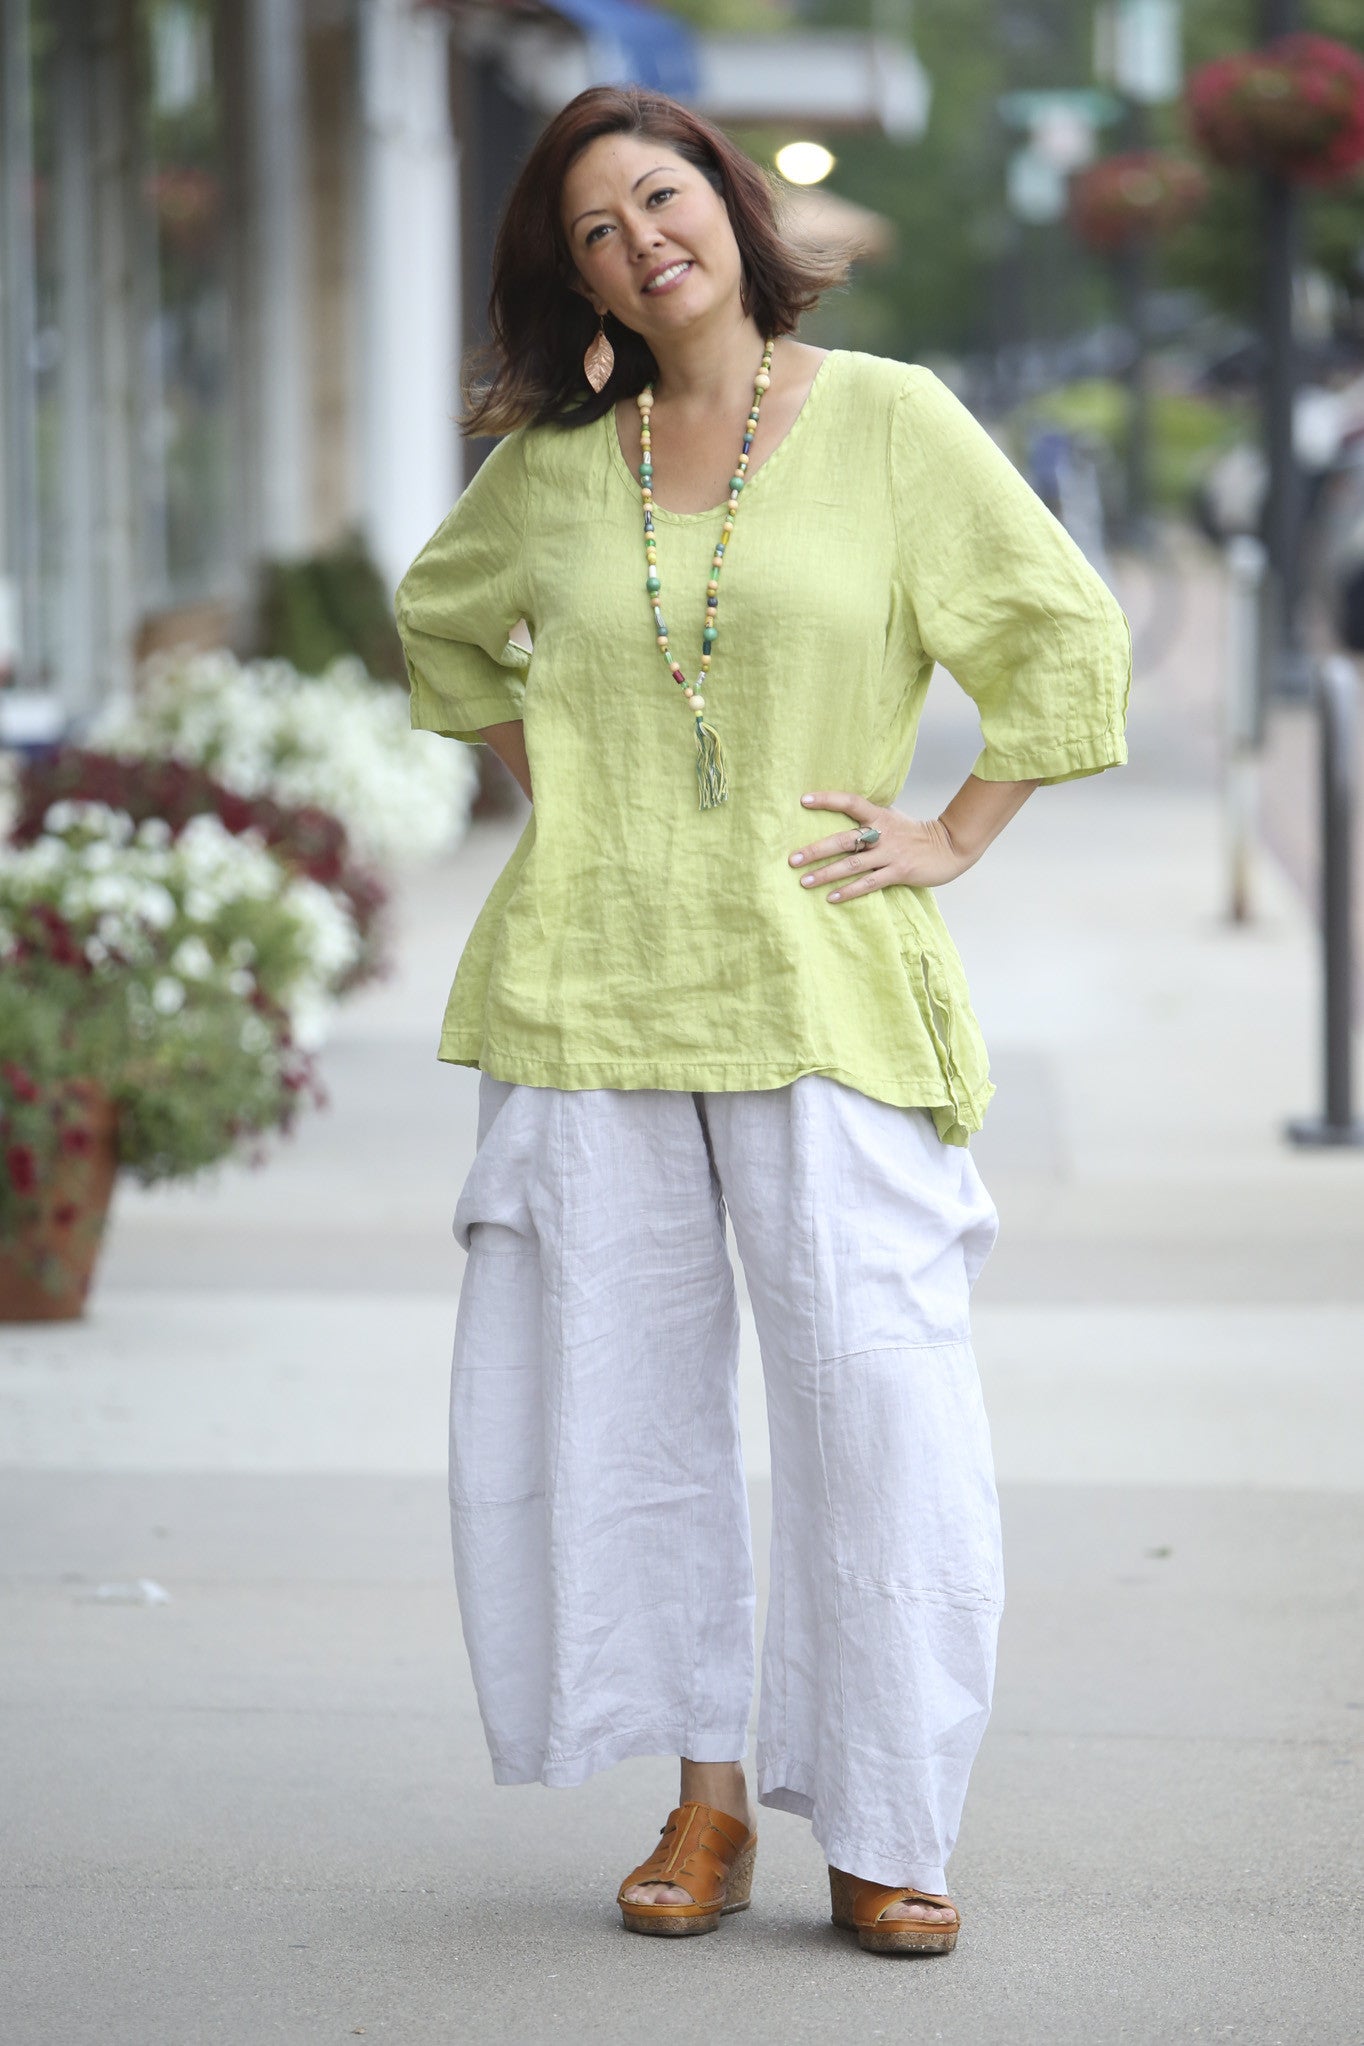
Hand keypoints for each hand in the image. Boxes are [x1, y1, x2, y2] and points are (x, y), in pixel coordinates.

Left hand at [788, 791, 969, 902]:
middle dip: (816, 850)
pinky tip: (831, 898)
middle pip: (844, 839)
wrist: (950, 847)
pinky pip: (868, 884)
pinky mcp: (899, 872)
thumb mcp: (892, 818)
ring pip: (852, 865)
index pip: (850, 802)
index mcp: (880, 815)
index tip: (803, 800)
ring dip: (826, 874)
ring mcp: (891, 854)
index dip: (827, 799)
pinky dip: (849, 891)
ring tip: (804, 882)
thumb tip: (841, 814)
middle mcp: (882, 833)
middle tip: (793, 859)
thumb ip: (870, 818)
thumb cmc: (915, 834)